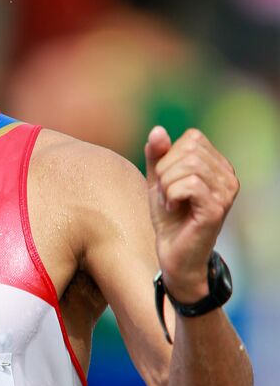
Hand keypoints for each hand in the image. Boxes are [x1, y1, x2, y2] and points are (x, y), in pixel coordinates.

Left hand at [144, 126, 238, 302]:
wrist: (173, 256)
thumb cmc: (169, 219)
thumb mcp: (158, 181)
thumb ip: (156, 156)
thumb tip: (158, 130)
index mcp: (218, 165)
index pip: (192, 138)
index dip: (169, 156)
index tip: (167, 182)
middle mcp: (228, 176)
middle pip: (189, 150)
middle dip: (165, 171)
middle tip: (166, 194)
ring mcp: (226, 192)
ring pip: (188, 166)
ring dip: (167, 185)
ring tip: (169, 202)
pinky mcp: (217, 208)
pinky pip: (189, 185)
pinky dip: (171, 195)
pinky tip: (173, 209)